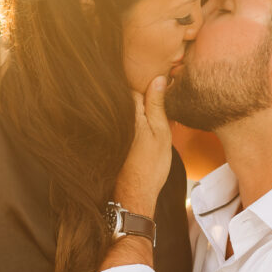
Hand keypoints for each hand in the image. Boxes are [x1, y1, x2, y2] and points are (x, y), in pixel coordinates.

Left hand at [114, 77, 172, 214]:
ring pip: (123, 108)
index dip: (147, 84)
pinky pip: (119, 121)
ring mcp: (110, 128)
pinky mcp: (109, 138)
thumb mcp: (161, 131)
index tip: (158, 86)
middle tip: (153, 108)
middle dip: (139, 96)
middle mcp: (114, 116)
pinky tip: (137, 136)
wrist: (135, 193)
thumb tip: (159, 78)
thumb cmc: (151, 165)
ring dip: (133, 109)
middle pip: (126, 95)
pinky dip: (127, 122)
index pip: (134, 85)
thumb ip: (157, 104)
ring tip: (145, 123)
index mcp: (128, 111)